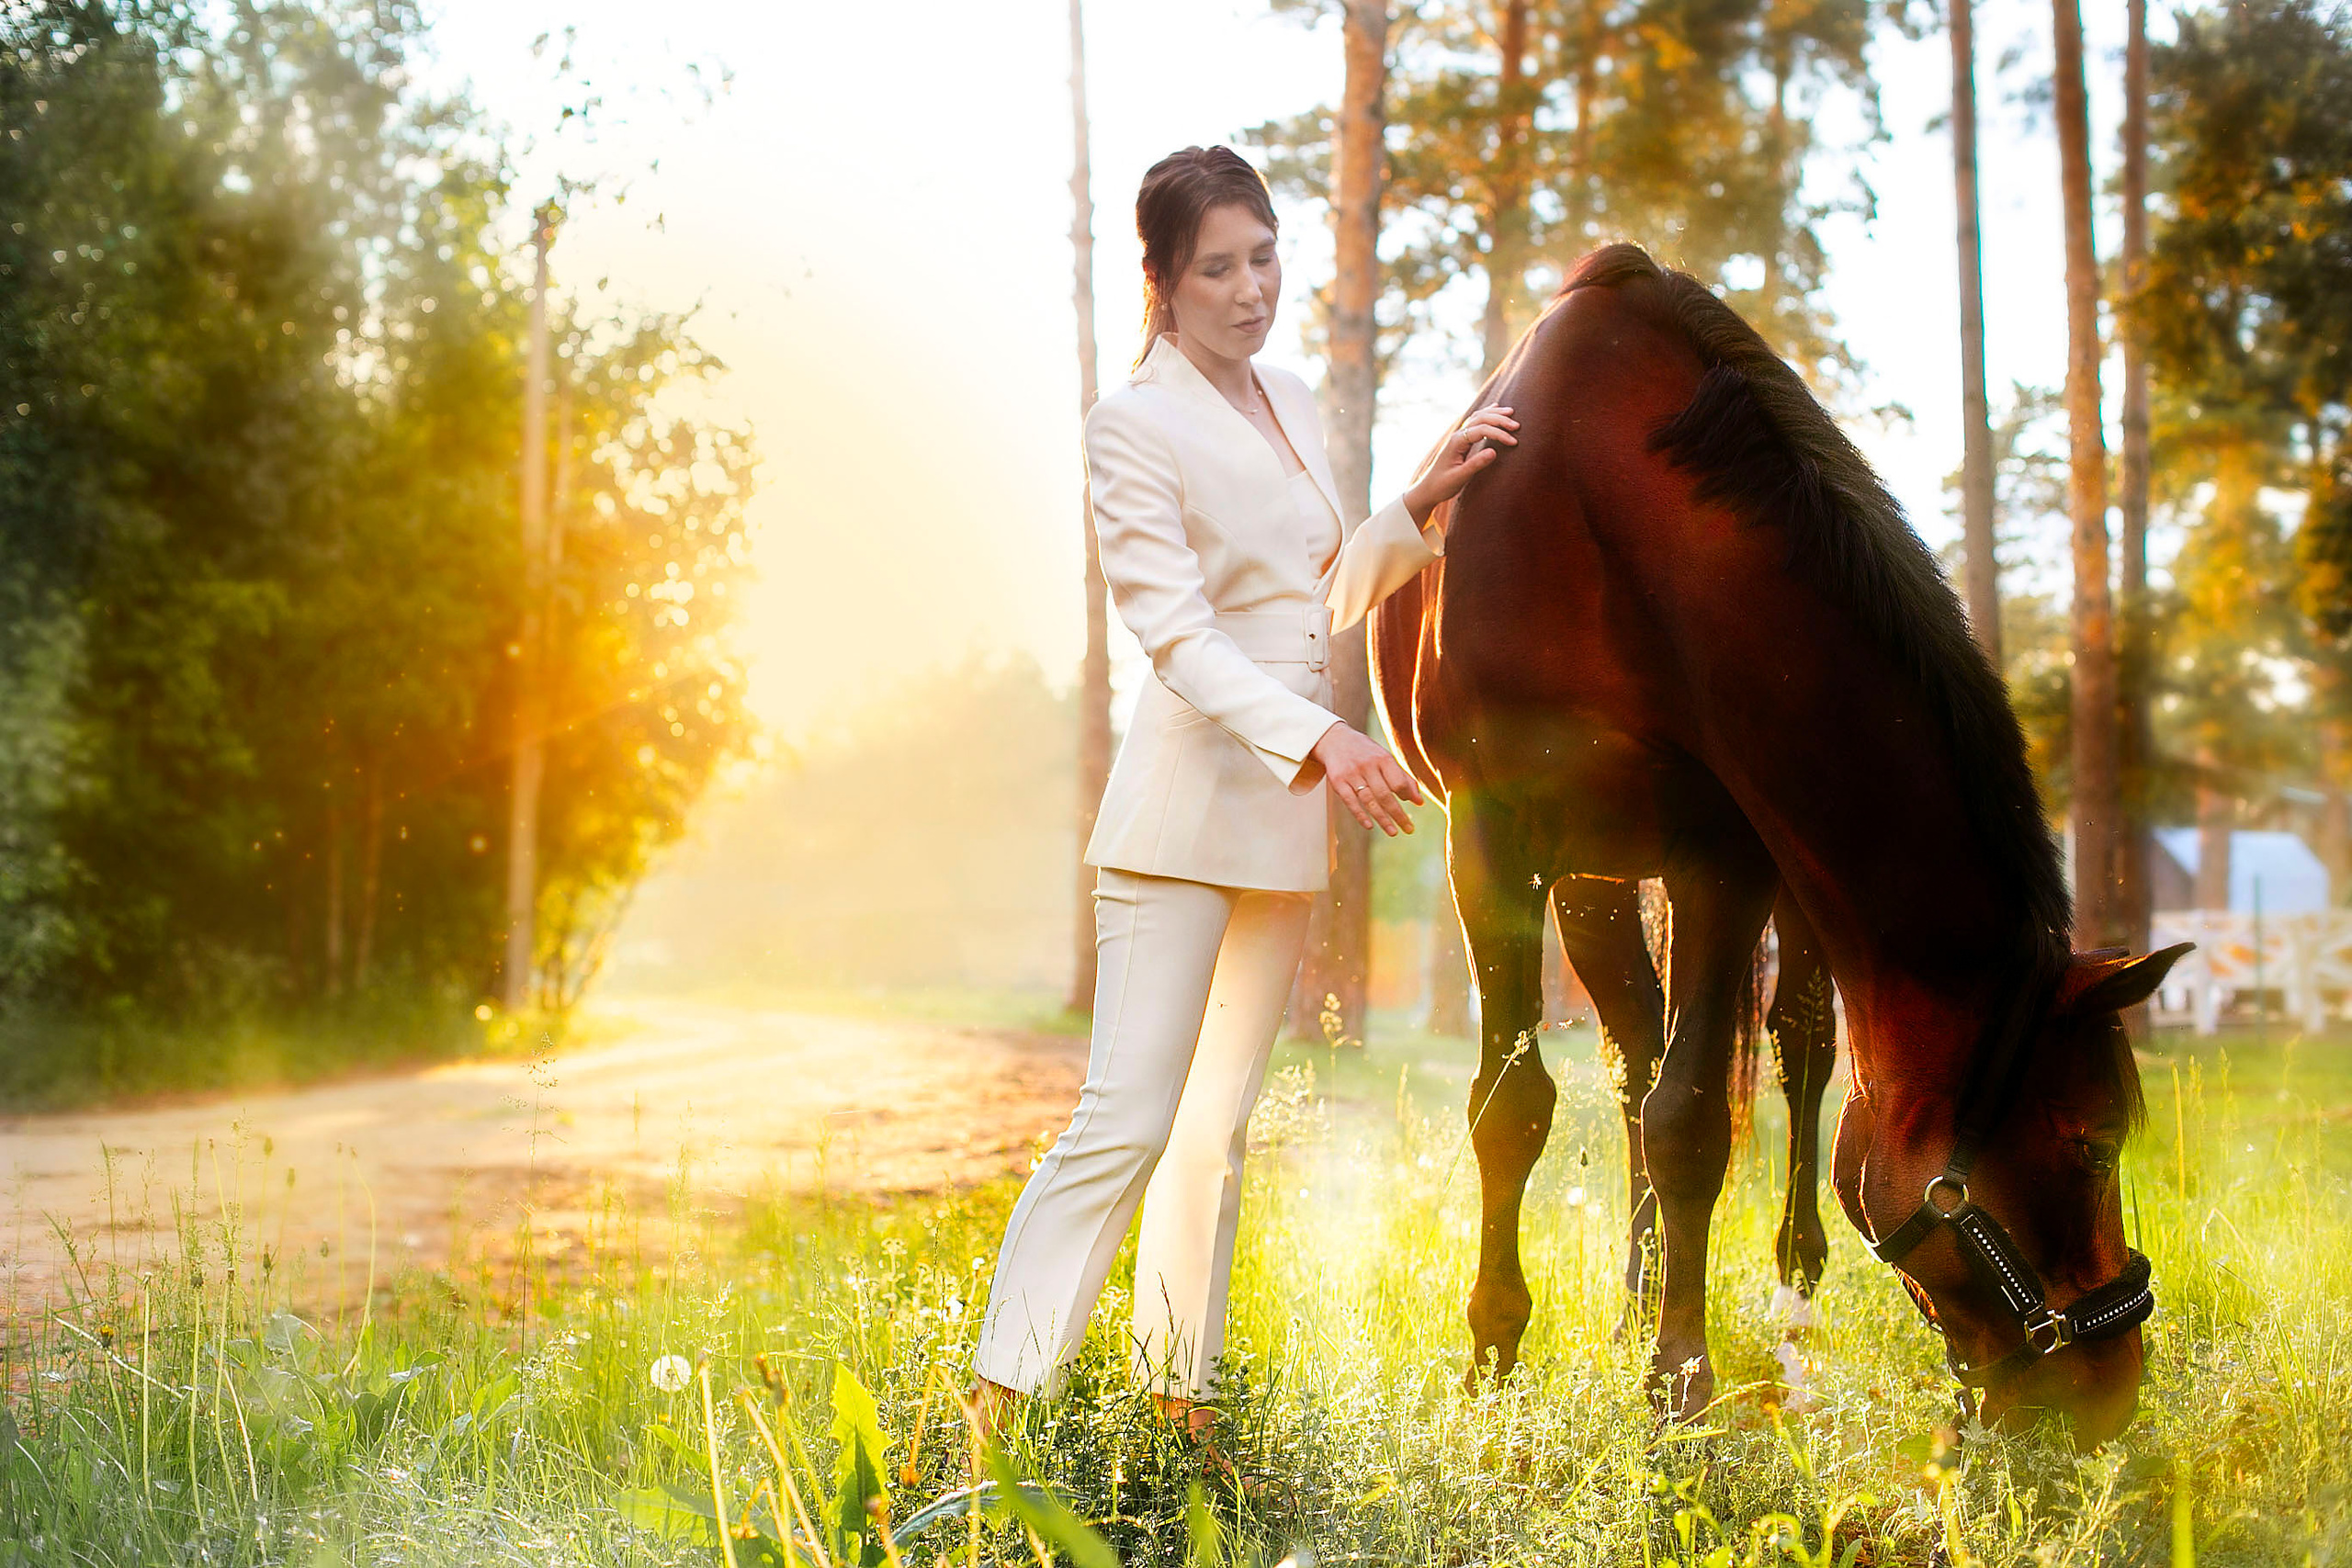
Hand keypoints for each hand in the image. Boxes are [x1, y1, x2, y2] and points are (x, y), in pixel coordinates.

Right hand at [1310, 722, 1426, 835]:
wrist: (1334, 739)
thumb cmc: (1366, 752)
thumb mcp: (1385, 758)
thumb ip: (1402, 778)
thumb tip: (1419, 802)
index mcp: (1383, 758)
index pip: (1398, 782)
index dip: (1408, 796)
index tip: (1415, 807)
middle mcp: (1367, 765)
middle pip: (1385, 795)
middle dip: (1398, 814)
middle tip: (1409, 829)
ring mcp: (1351, 774)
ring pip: (1369, 801)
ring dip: (1382, 819)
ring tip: (1393, 832)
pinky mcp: (1337, 782)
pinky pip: (1350, 802)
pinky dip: (1360, 815)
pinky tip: (1370, 826)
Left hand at [1404, 405, 1519, 524]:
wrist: (1428, 489)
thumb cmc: (1442, 485)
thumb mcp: (1459, 477)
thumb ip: (1475, 464)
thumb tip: (1494, 452)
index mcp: (1457, 442)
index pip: (1482, 430)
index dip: (1499, 434)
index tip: (1514, 442)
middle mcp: (1458, 435)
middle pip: (1481, 418)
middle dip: (1500, 420)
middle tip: (1517, 425)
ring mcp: (1459, 436)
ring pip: (1478, 417)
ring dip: (1495, 414)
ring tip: (1511, 412)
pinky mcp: (1461, 440)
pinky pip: (1475, 421)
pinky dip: (1487, 414)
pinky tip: (1495, 408)